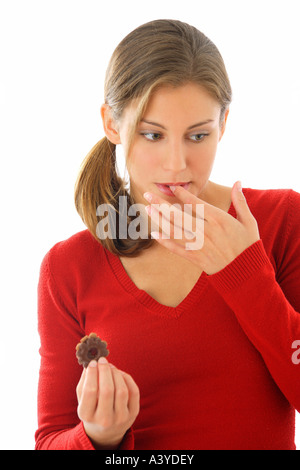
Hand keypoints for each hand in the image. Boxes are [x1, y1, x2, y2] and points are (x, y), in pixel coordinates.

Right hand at [76, 357, 139, 448]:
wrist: (106, 431)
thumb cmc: (92, 409)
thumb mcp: (82, 400)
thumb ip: (84, 381)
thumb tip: (90, 362)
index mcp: (87, 416)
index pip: (90, 391)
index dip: (92, 374)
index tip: (93, 362)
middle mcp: (105, 420)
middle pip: (107, 390)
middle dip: (105, 371)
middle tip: (103, 360)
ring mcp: (121, 418)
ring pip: (122, 390)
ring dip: (116, 373)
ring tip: (111, 366)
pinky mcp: (133, 414)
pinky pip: (133, 391)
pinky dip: (127, 378)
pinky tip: (120, 373)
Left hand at [144, 181, 259, 274]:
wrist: (246, 272)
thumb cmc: (248, 245)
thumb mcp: (249, 221)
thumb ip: (240, 201)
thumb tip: (238, 182)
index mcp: (219, 219)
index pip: (195, 203)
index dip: (182, 194)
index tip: (172, 187)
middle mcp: (206, 231)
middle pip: (179, 215)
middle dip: (161, 204)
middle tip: (148, 195)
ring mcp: (200, 245)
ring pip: (174, 230)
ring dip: (159, 219)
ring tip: (148, 210)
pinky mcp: (196, 258)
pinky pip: (176, 248)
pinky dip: (165, 241)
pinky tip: (155, 234)